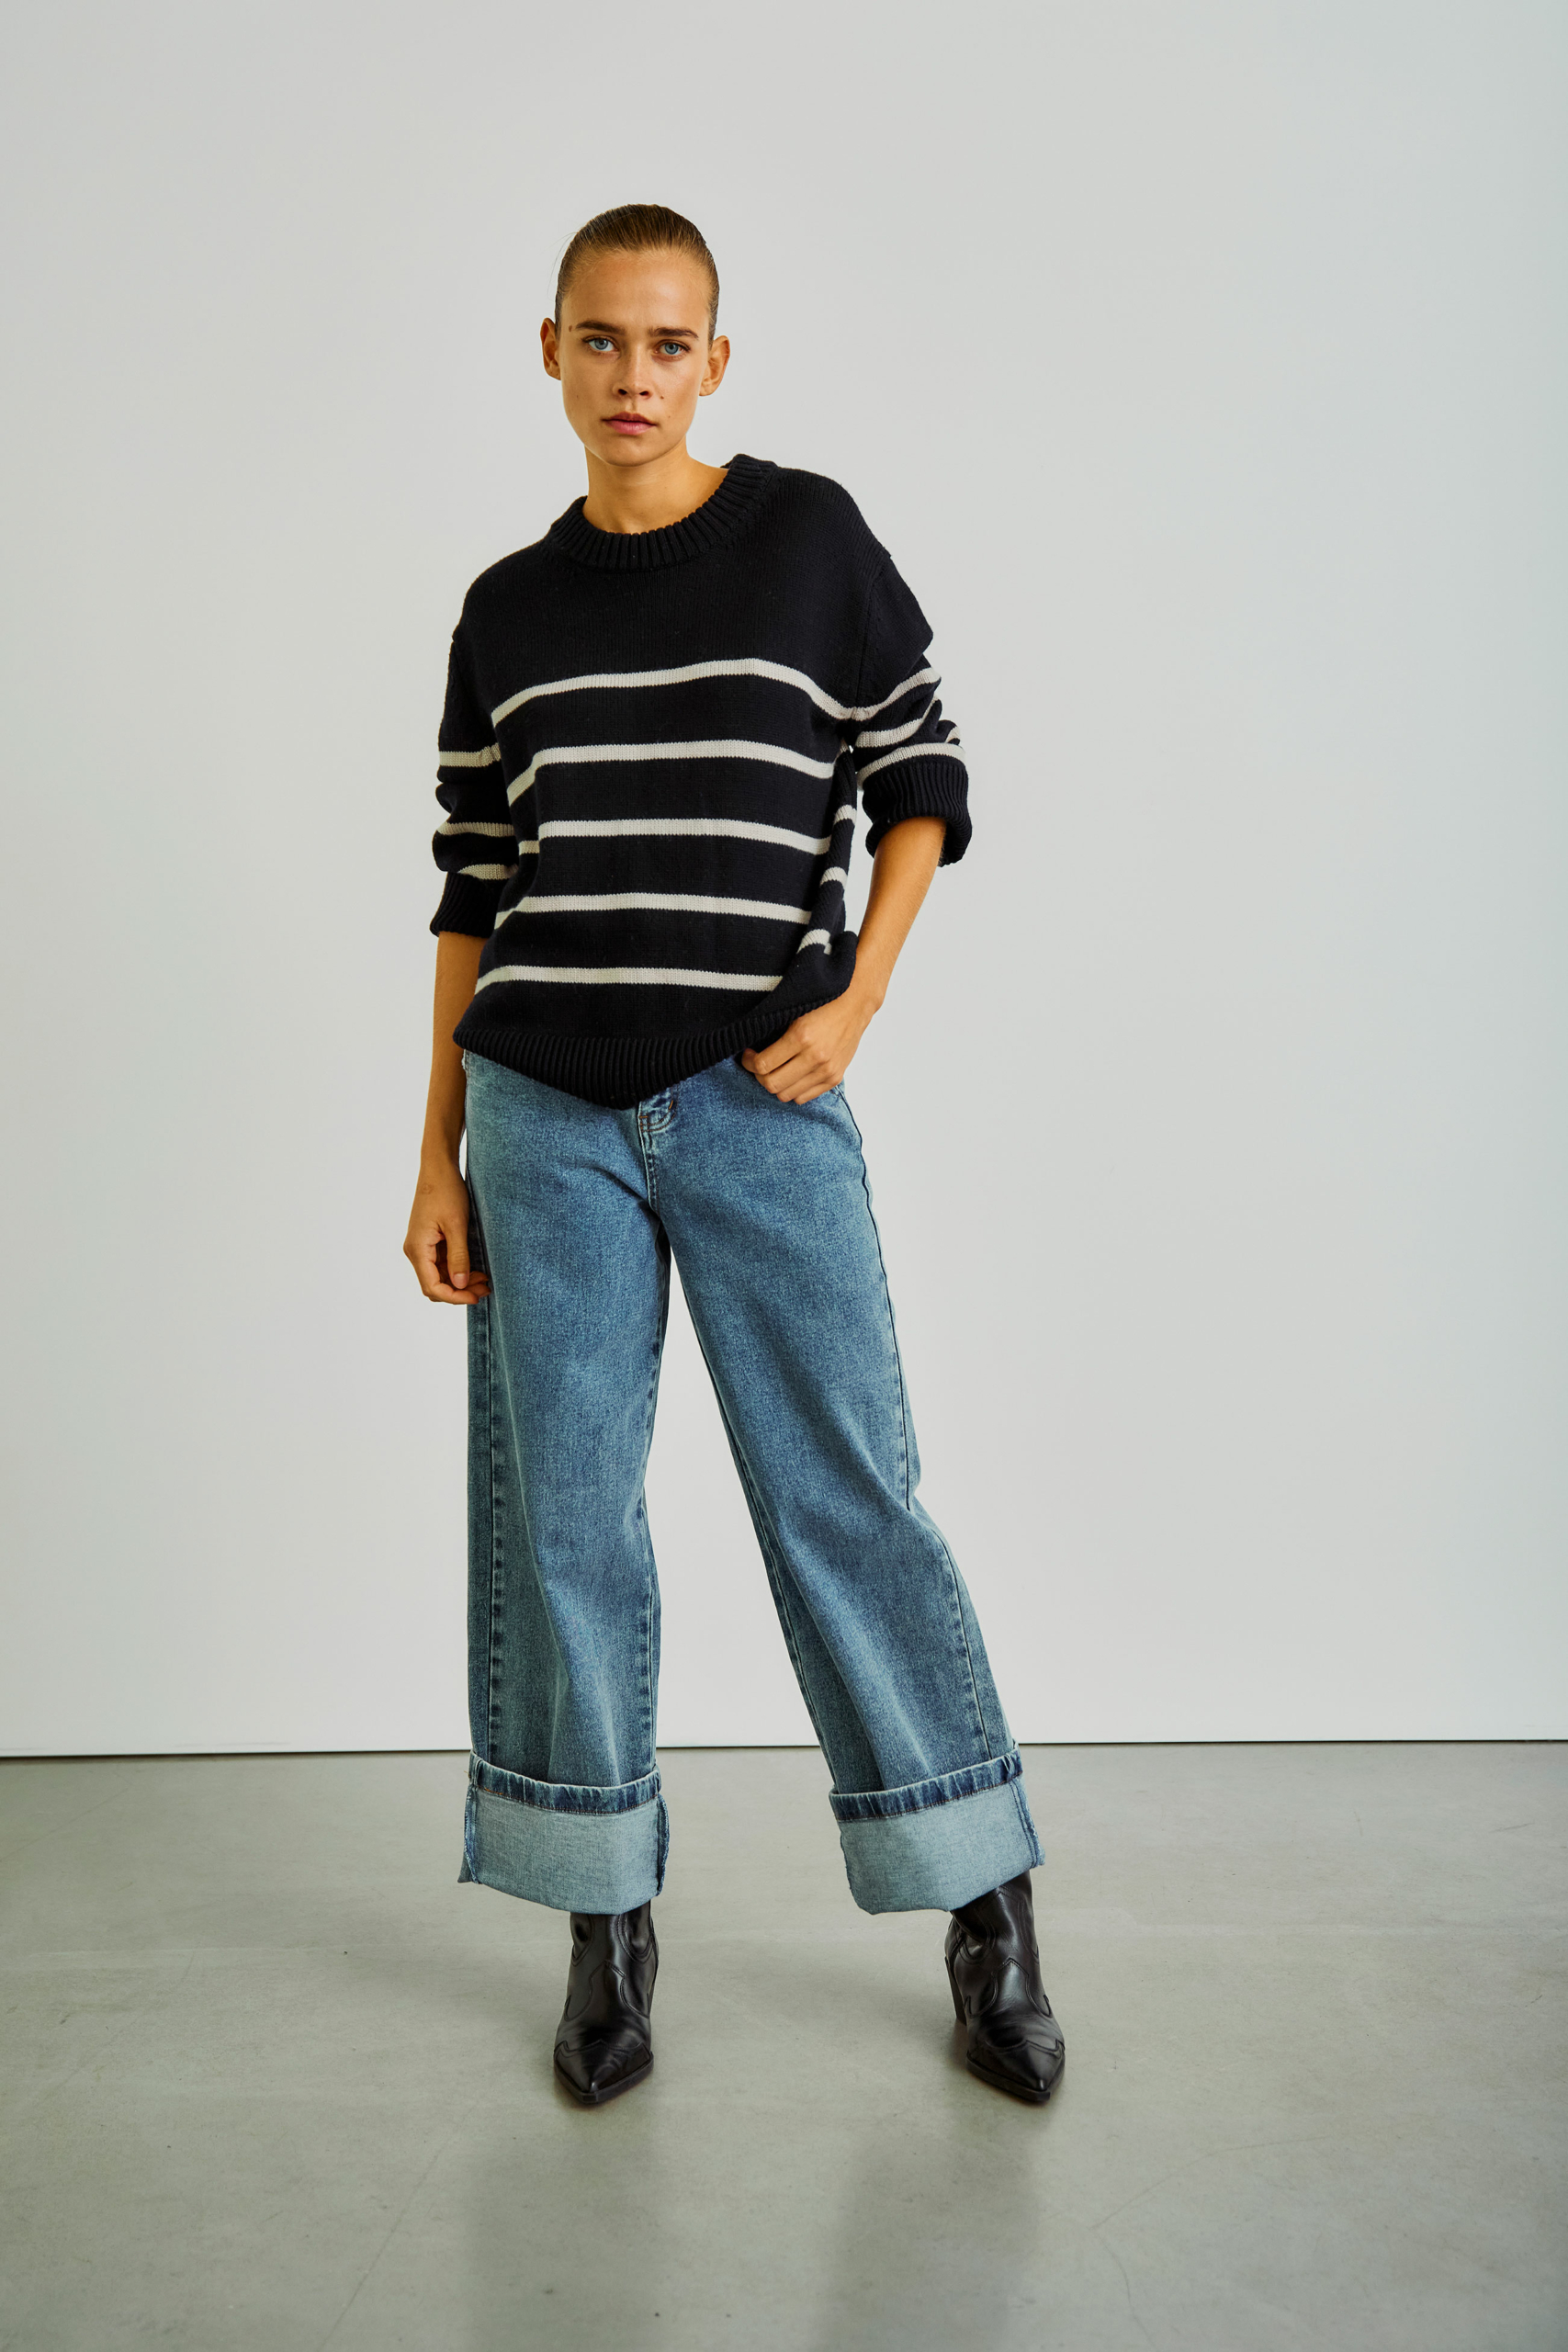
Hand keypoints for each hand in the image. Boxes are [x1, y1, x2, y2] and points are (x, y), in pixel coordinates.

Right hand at [404, 1161, 491, 1303]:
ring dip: (460, 1281)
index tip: (476, 1296)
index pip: (432, 1287)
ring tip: (484, 1280)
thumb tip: (459, 1285)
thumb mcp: (456, 1225)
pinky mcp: (429, 1241)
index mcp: (418, 1249)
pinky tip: (476, 1269)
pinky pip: (442, 1264)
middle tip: (485, 1288)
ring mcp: (422, 1246)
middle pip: (435, 1285)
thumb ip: (458, 1257)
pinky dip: (458, 1270)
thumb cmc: (446, 1192)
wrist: (438, 1169)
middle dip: (459, 1291)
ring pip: (439, 1276)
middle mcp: (415, 1251)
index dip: (454, 1297)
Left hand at [740, 981, 879, 1102]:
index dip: (748, 1062)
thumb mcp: (794, 1011)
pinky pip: (803, 1098)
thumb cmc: (822, 1004)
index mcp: (801, 1037)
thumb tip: (751, 1050)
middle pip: (772, 1084)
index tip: (748, 1054)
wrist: (855, 1004)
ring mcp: (826, 1071)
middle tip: (758, 1063)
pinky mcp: (834, 1078)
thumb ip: (774, 1032)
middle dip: (758, 1075)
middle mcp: (815, 1057)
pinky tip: (790, 1075)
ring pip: (786, 1095)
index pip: (763, 1065)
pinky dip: (792, 1089)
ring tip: (774, 1070)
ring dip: (775, 1084)